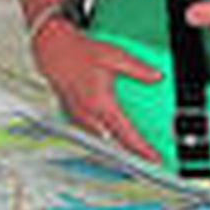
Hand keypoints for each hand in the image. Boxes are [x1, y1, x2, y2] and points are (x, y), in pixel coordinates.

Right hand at [31, 18, 163, 161]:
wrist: (53, 50)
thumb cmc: (78, 52)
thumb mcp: (113, 55)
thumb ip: (137, 68)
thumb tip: (156, 77)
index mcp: (100, 103)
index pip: (125, 134)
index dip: (142, 150)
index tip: (154, 159)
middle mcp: (88, 115)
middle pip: (115, 144)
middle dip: (132, 152)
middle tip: (147, 156)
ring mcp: (79, 118)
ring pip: (103, 140)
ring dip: (118, 145)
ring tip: (133, 148)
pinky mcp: (74, 117)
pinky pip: (92, 132)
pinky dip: (105, 136)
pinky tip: (112, 132)